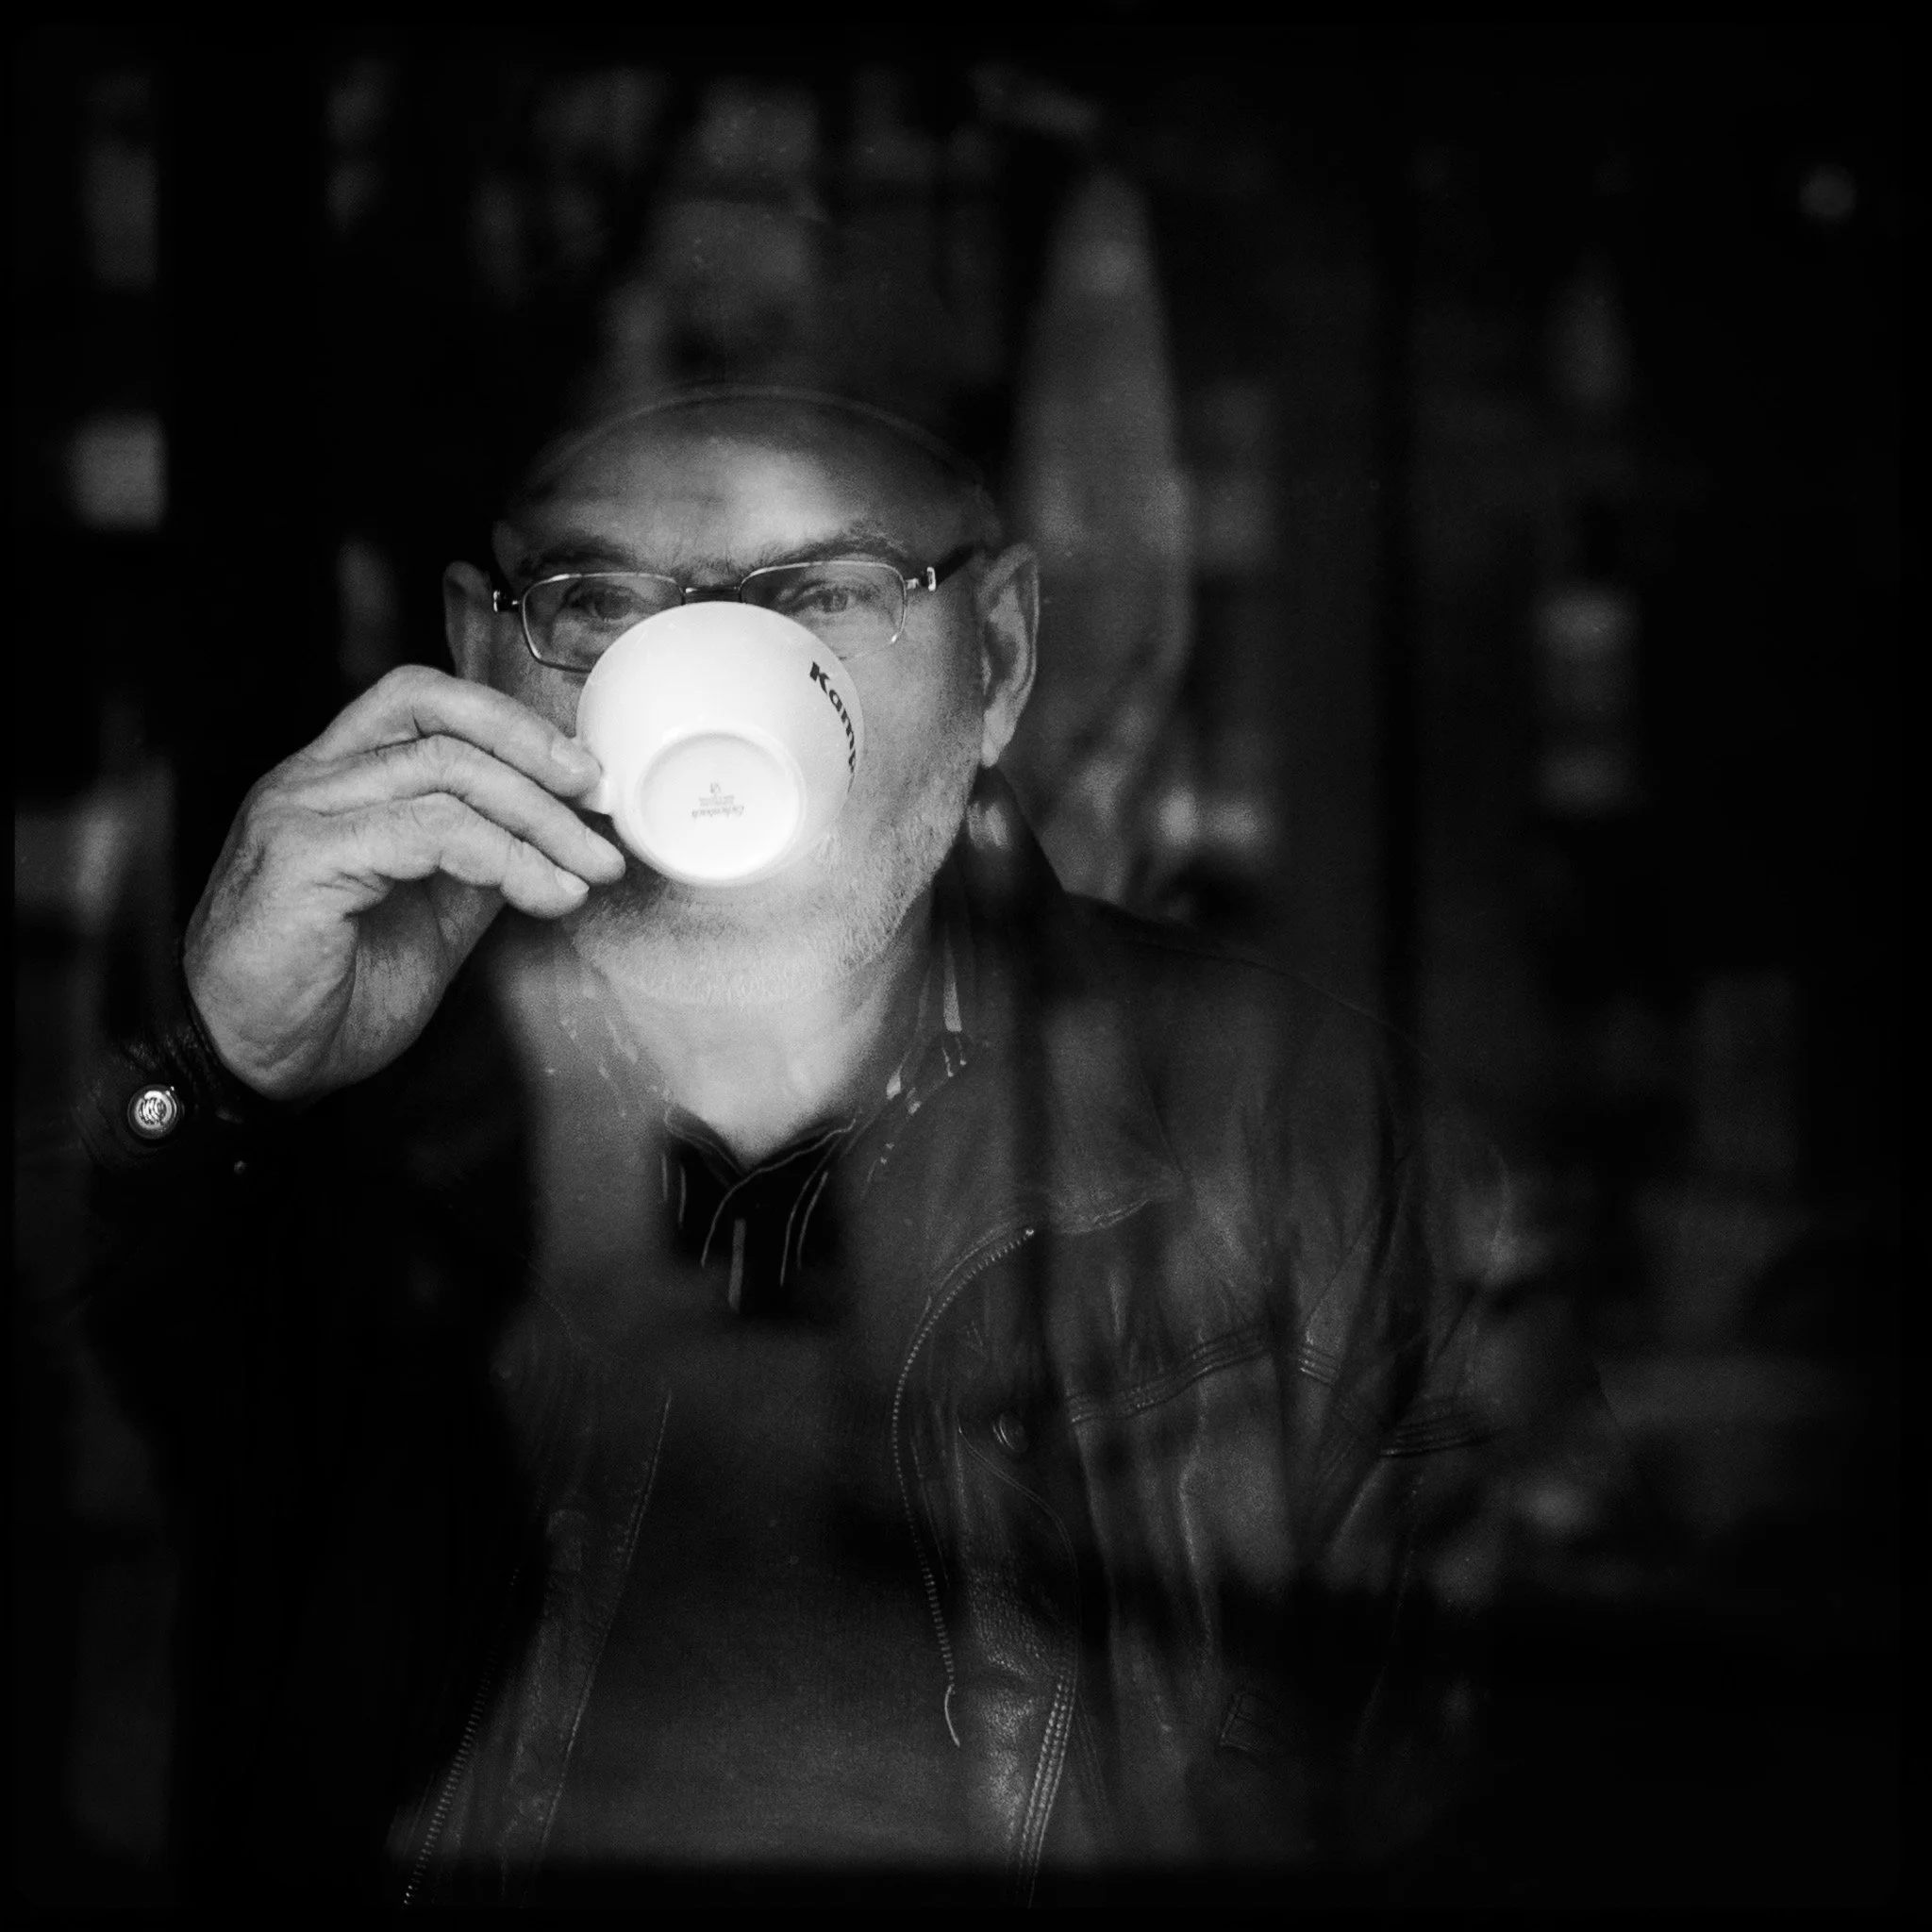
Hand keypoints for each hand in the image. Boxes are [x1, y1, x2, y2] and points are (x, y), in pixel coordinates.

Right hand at [182, 665, 625, 1102]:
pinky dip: (505, 859)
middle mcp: (310, 780)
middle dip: (535, 752)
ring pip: (444, 770)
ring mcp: (301, 812)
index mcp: (336, 781)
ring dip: (538, 819)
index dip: (512, 725)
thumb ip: (480, 863)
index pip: (426, 702)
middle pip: (436, 715)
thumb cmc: (328, 996)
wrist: (255, 1067)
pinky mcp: (304, 859)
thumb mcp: (432, 916)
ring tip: (588, 868)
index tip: (583, 775)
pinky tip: (544, 895)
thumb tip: (556, 835)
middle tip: (598, 802)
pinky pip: (428, 832)